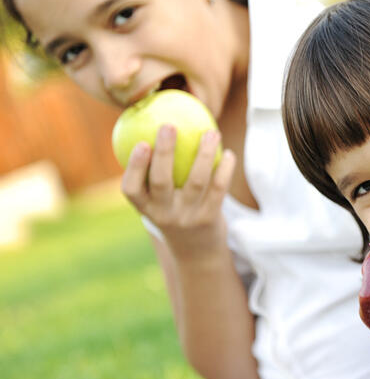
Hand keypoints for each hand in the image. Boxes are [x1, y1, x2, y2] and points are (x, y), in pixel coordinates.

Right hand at [121, 124, 235, 259]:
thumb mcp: (159, 202)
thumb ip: (154, 175)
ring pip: (196, 181)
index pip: (131, 189)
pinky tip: (229, 154)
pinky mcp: (209, 219)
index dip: (134, 167)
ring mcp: (187, 217)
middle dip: (164, 152)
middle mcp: (163, 214)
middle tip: (169, 125)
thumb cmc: (175, 214)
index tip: (140, 143)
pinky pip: (219, 189)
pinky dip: (225, 169)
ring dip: (204, 154)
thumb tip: (157, 128)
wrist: (197, 253)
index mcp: (146, 208)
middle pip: (161, 181)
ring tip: (211, 133)